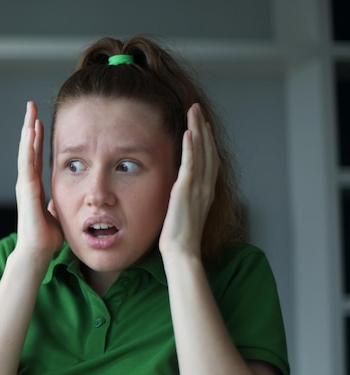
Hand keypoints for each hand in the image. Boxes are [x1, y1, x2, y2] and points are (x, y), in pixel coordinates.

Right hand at [15, 101, 62, 255]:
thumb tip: (64, 199)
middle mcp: (27, 182)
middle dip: (30, 126)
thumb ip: (58, 203)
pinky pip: (27, 163)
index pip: (35, 156)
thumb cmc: (47, 236)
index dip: (37, 138)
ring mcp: (24, 184)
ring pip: (26, 151)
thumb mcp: (57, 213)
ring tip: (30, 112)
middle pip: (28, 148)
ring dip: (28, 131)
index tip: (39, 121)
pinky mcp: (26, 189)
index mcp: (34, 186)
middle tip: (31, 106)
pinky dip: (28, 146)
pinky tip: (31, 131)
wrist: (37, 252)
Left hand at [159, 103, 218, 258]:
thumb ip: (186, 199)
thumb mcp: (185, 213)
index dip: (207, 140)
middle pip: (208, 150)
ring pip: (201, 153)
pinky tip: (189, 133)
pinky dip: (191, 148)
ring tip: (193, 111)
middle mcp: (206, 187)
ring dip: (197, 130)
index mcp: (206, 192)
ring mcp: (198, 189)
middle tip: (197, 108)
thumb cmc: (181, 238)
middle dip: (203, 127)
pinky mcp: (185, 192)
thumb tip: (179, 190)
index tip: (202, 123)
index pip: (209, 159)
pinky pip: (191, 166)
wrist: (182, 252)